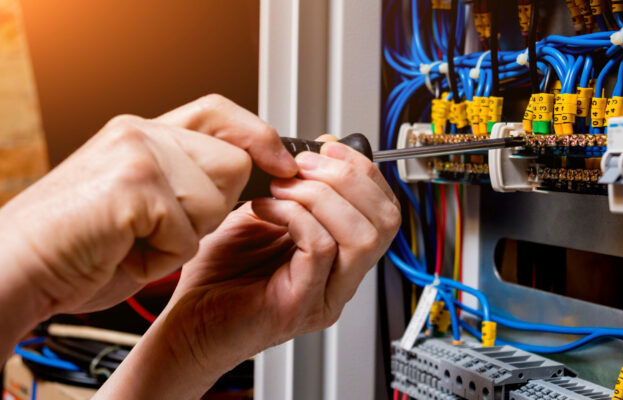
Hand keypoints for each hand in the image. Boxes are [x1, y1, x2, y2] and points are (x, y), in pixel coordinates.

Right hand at [0, 95, 296, 348]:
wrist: (13, 270)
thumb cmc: (75, 249)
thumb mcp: (140, 204)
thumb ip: (185, 180)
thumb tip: (246, 175)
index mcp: (141, 133)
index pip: (218, 112)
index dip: (257, 136)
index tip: (284, 164)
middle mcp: (141, 133)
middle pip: (233, 164)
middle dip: (211, 210)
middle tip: (156, 229)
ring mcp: (139, 154)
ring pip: (215, 201)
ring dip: (184, 238)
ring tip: (134, 242)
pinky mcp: (136, 185)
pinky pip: (187, 233)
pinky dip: (161, 258)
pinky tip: (123, 254)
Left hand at [95, 136, 400, 398]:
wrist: (186, 323)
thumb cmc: (218, 276)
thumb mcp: (264, 213)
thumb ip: (296, 185)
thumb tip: (321, 148)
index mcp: (342, 256)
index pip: (386, 210)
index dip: (364, 171)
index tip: (328, 148)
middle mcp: (342, 279)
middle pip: (385, 222)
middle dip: (347, 178)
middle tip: (302, 166)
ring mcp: (325, 295)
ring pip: (361, 236)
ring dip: (320, 196)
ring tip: (281, 188)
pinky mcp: (299, 305)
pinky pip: (320, 248)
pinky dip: (294, 216)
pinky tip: (265, 209)